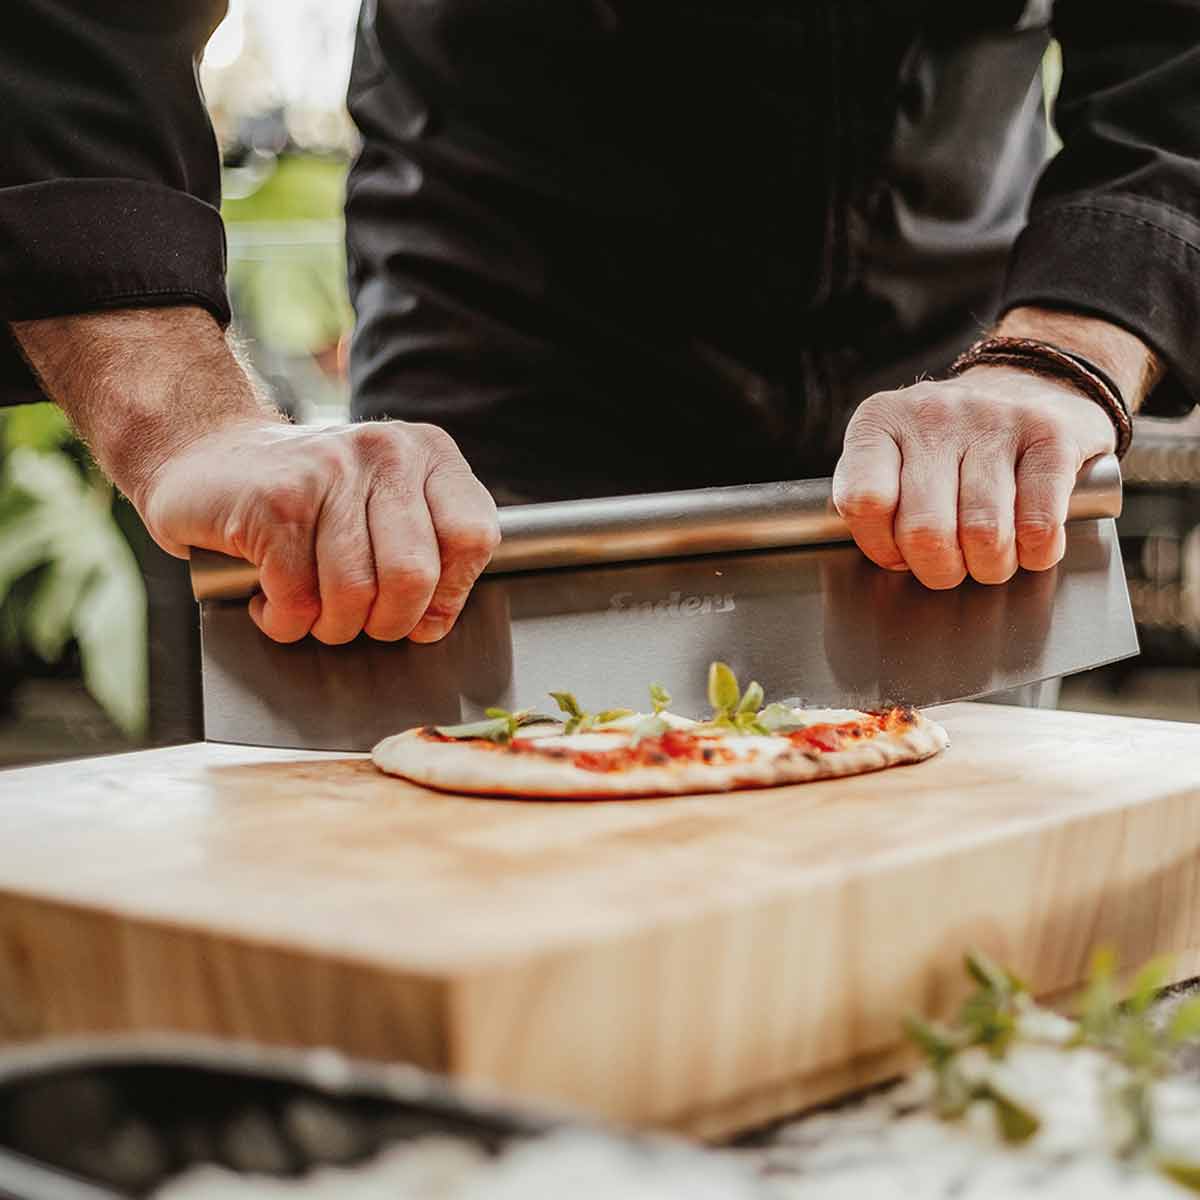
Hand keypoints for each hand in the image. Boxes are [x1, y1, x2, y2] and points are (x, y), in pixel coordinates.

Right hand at [12, 306, 498, 643]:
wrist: (205, 455)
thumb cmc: (308, 500)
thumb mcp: (384, 508)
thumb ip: (429, 555)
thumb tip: (433, 624)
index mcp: (428, 453)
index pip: (474, 537)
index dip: (450, 592)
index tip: (420, 608)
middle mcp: (386, 452)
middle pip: (414, 576)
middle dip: (385, 622)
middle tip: (359, 620)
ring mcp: (329, 471)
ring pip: (354, 594)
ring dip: (330, 626)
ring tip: (311, 610)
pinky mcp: (276, 501)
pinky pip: (298, 598)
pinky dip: (284, 621)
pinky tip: (271, 600)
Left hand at [832, 367, 1114, 587]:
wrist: (1029, 385)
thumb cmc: (946, 448)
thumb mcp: (888, 464)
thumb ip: (871, 509)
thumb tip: (897, 558)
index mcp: (879, 421)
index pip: (864, 502)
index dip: (882, 546)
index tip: (897, 549)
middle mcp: (933, 413)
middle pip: (926, 531)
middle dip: (939, 569)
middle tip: (949, 562)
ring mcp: (994, 419)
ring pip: (985, 534)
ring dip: (989, 565)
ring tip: (988, 553)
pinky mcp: (1051, 434)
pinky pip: (1039, 526)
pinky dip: (1035, 553)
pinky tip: (1026, 541)